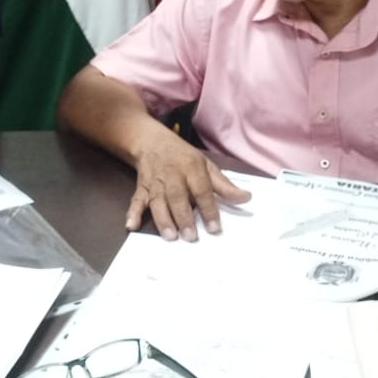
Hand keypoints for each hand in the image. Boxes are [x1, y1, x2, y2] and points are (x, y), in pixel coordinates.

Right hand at [127, 128, 250, 240]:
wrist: (152, 141)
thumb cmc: (183, 157)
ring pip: (157, 200)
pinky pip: (136, 199)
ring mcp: (155, 181)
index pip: (202, 190)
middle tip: (191, 237)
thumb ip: (224, 185)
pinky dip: (133, 212)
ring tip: (170, 236)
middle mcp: (173, 174)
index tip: (215, 228)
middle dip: (183, 216)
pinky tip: (131, 225)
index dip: (209, 209)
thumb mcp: (206, 165)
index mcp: (192, 168)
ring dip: (163, 219)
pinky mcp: (141, 186)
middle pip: (177, 196)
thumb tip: (246, 198)